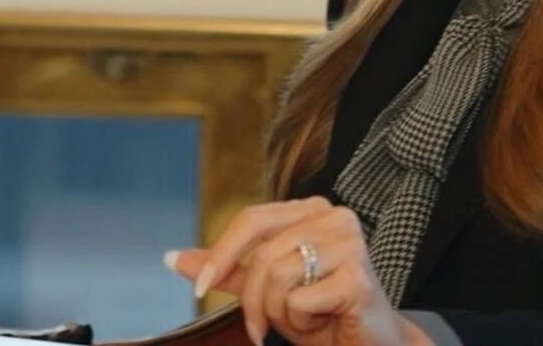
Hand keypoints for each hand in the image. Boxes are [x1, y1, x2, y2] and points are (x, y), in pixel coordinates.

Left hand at [164, 197, 431, 345]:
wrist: (370, 344)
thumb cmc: (321, 314)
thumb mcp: (267, 290)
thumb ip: (228, 271)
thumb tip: (172, 258)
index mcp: (311, 210)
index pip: (252, 219)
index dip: (221, 254)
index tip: (200, 287)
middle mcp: (334, 217)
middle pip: (262, 253)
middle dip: (252, 299)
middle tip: (259, 327)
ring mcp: (350, 244)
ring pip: (278, 277)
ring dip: (279, 313)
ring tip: (303, 321)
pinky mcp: (358, 277)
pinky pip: (300, 301)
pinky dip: (302, 324)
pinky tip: (324, 323)